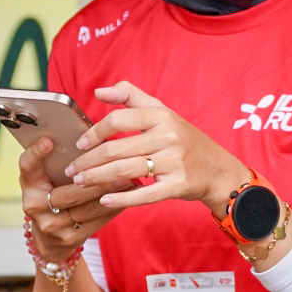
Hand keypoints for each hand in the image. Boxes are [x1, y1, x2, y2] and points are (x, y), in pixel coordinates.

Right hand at [18, 134, 130, 261]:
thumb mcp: (47, 178)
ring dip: (110, 193)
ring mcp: (52, 225)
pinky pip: (97, 221)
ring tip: (129, 179)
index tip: (48, 140)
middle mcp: (36, 206)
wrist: (50, 240)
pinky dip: (114, 206)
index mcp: (29, 186)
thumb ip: (59, 160)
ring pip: (86, 208)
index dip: (36, 154)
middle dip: (96, 180)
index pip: (28, 167)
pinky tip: (128, 196)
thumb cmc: (53, 196)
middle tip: (117, 165)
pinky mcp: (70, 239)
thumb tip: (88, 136)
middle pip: (68, 192)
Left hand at [64, 81, 249, 220]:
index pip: (119, 120)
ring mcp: (174, 162)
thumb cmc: (185, 140)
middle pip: (116, 149)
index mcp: (162, 116)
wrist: (219, 170)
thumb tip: (99, 92)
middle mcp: (168, 137)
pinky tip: (104, 200)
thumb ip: (131, 96)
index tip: (80, 143)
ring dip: (97, 179)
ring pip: (125, 171)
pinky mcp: (178, 186)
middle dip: (89, 161)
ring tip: (80, 183)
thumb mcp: (163, 112)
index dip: (95, 132)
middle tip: (72, 170)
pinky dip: (121, 198)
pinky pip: (144, 194)